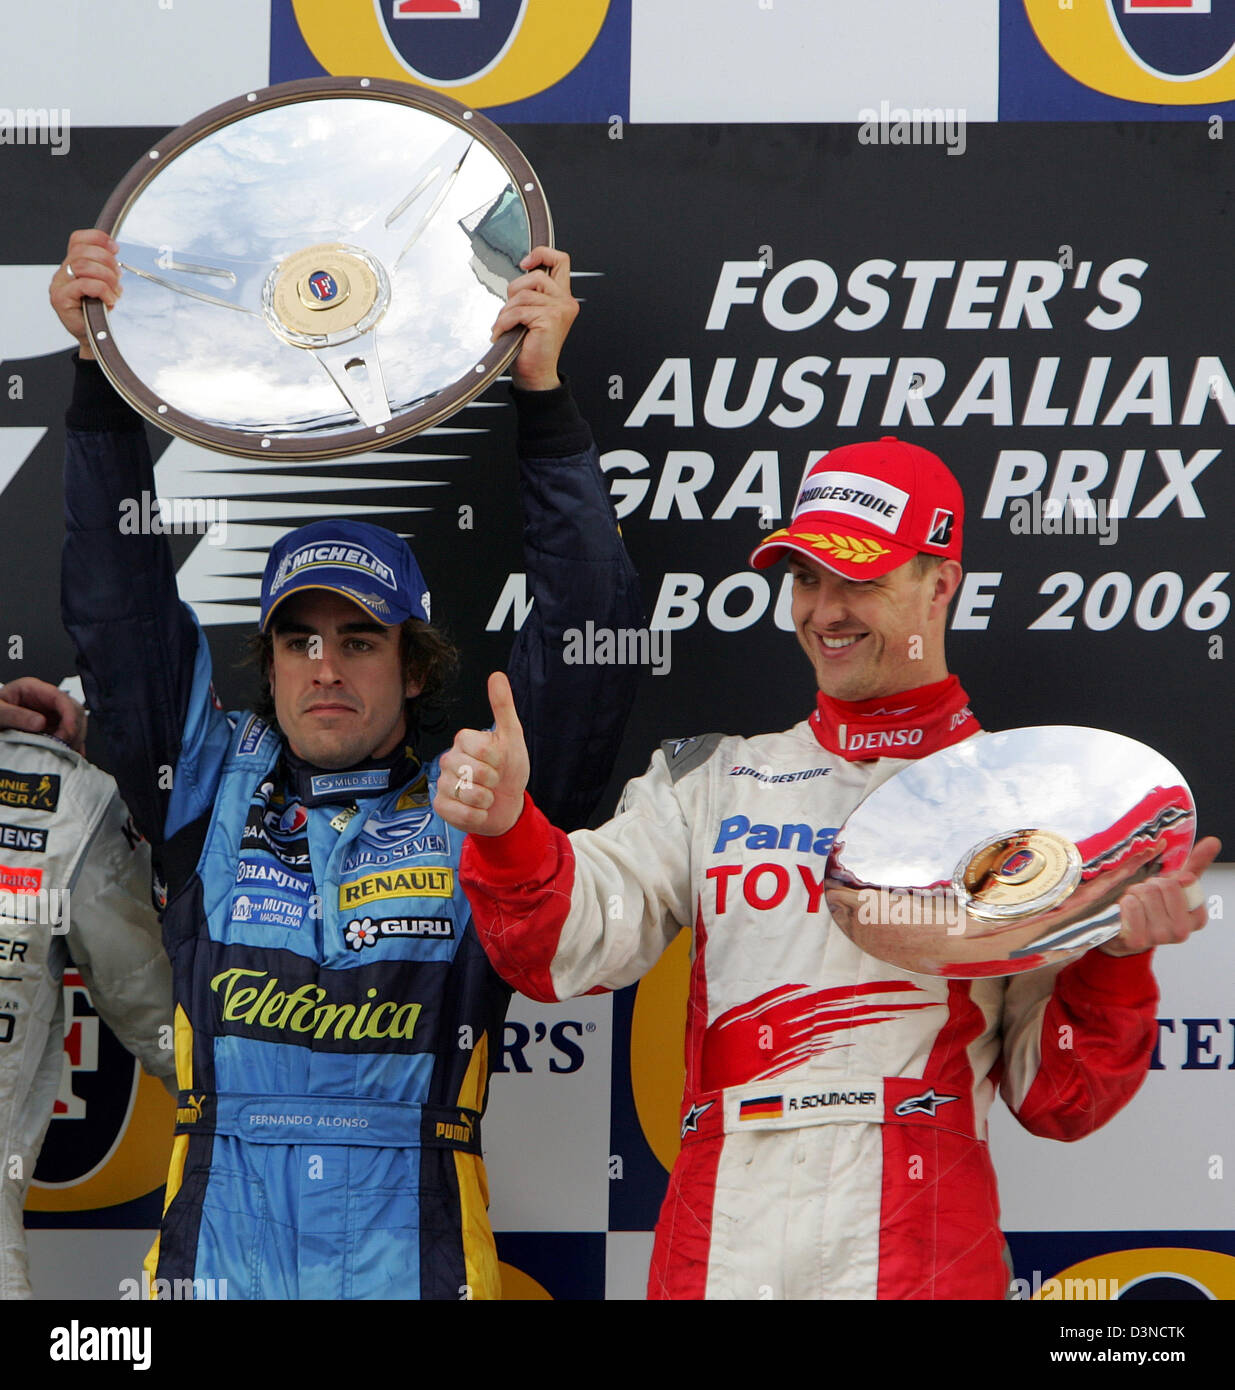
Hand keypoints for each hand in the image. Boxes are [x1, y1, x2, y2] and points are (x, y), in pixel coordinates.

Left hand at [0, 677, 87, 753]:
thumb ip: (16, 716)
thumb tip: (40, 723)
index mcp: (33, 689)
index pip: (61, 698)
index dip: (69, 715)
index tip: (67, 732)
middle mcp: (45, 701)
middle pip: (74, 711)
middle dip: (73, 729)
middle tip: (63, 745)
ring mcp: (50, 715)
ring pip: (75, 724)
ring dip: (73, 739)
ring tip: (62, 751)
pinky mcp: (52, 729)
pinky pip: (70, 736)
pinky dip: (72, 746)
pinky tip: (70, 755)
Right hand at [48, 228, 120, 360]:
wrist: (94, 338)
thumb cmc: (98, 312)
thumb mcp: (105, 285)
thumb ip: (105, 268)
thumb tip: (115, 254)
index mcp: (72, 265)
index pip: (78, 239)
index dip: (97, 239)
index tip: (115, 248)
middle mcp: (63, 272)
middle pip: (83, 251)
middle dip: (108, 262)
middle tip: (118, 278)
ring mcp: (59, 285)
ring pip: (83, 266)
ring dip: (106, 277)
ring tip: (114, 291)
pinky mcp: (61, 299)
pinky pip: (84, 284)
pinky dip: (102, 290)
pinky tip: (109, 300)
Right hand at [434, 672, 529, 836]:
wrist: (509, 804)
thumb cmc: (510, 769)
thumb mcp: (512, 737)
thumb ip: (503, 706)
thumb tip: (497, 675)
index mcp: (463, 740)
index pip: (478, 746)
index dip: (496, 758)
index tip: (499, 760)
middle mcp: (448, 760)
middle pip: (473, 771)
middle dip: (493, 780)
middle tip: (494, 780)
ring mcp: (441, 783)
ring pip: (467, 793)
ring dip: (486, 800)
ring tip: (487, 796)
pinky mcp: (441, 806)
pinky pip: (460, 814)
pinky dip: (477, 816)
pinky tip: (479, 810)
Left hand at [492, 245, 577, 391]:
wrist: (535, 376)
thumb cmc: (530, 348)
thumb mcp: (530, 314)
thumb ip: (531, 293)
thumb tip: (518, 274)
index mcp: (562, 297)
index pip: (560, 260)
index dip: (541, 254)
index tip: (524, 264)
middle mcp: (565, 301)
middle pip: (535, 275)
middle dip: (514, 291)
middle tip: (509, 312)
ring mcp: (560, 309)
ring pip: (523, 295)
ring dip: (506, 312)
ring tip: (503, 327)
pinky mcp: (550, 319)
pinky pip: (518, 311)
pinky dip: (504, 322)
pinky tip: (502, 333)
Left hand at [1100, 836, 1220, 955]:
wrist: (1122, 931)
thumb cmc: (1149, 907)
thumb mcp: (1174, 885)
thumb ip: (1194, 864)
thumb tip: (1213, 842)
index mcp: (1196, 917)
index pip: (1186, 881)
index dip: (1168, 879)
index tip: (1162, 889)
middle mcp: (1182, 931)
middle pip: (1164, 886)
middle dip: (1148, 884)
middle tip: (1143, 897)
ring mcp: (1160, 937)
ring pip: (1146, 894)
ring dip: (1133, 893)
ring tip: (1133, 904)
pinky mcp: (1137, 940)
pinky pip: (1131, 905)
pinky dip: (1123, 902)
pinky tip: (1124, 912)